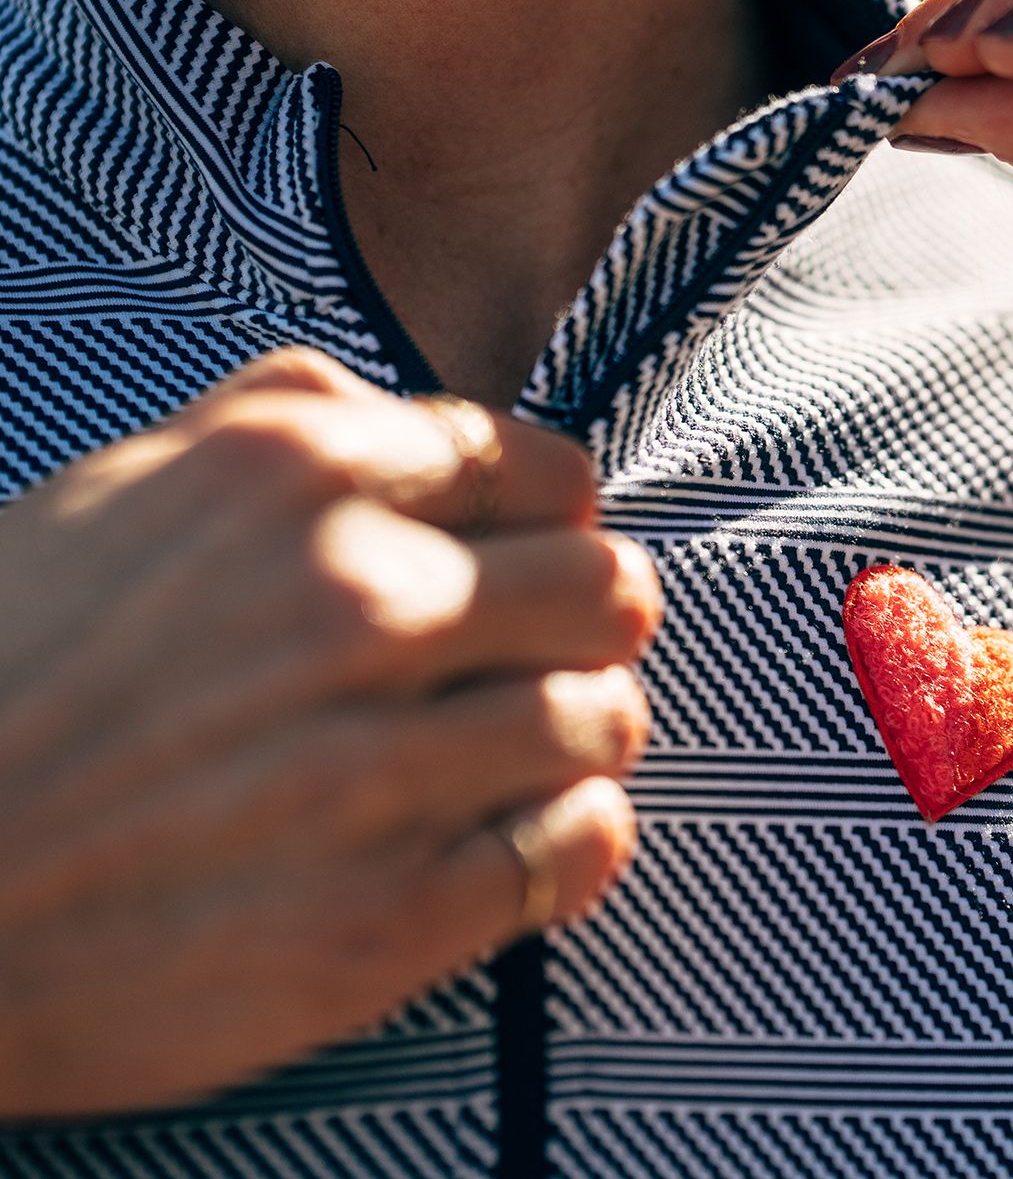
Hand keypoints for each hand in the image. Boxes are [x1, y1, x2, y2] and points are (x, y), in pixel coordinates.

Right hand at [0, 349, 660, 1118]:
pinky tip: (525, 842)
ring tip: (529, 755)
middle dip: (591, 619)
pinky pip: (579, 848)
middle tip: (554, 654)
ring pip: (604, 716)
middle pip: (604, 587)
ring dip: (582, 733)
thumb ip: (261, 423)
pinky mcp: (389, 912)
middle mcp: (353, 604)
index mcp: (289, 480)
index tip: (543, 549)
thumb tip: (385, 405)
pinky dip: (574, 841)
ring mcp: (377, 763)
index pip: (533, 467)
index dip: (556, 515)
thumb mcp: (104, 498)